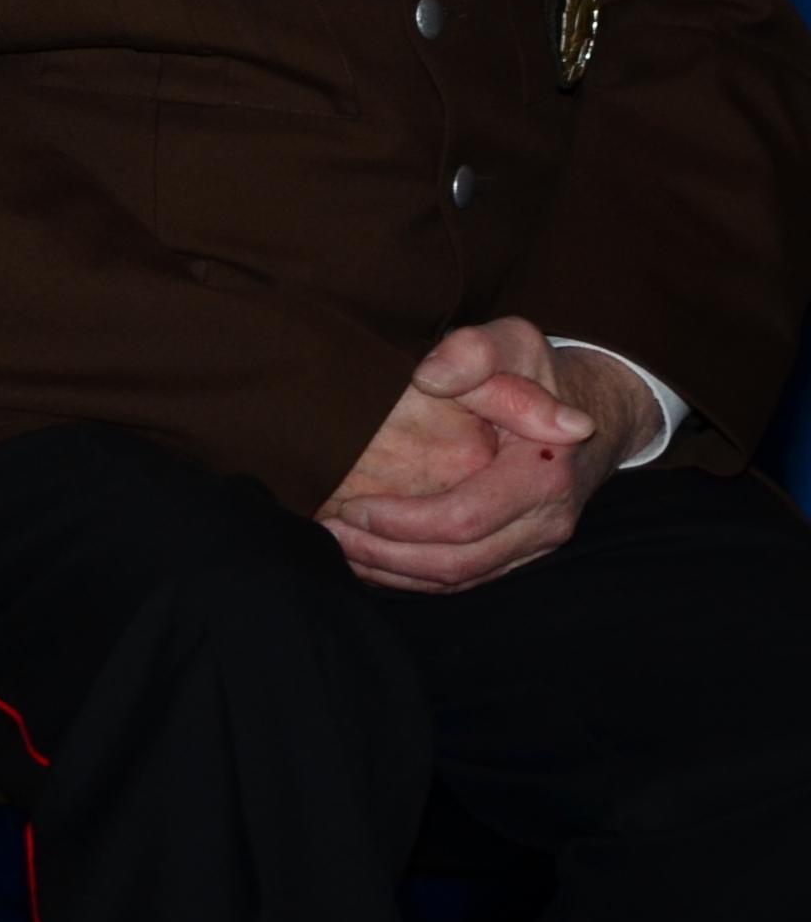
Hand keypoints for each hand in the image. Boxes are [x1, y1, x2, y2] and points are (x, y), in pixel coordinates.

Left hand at [316, 321, 647, 593]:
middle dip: (386, 554)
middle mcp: (546, 520)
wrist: (592, 409)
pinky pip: (466, 578)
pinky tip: (371, 558)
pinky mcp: (521, 553)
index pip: (463, 519)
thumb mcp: (512, 343)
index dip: (402, 522)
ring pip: (459, 578)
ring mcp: (536, 543)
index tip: (351, 505)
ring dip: (393, 571)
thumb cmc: (538, 372)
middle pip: (458, 562)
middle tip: (329, 532)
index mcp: (542, 475)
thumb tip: (432, 375)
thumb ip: (473, 352)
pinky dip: (414, 575)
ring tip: (339, 546)